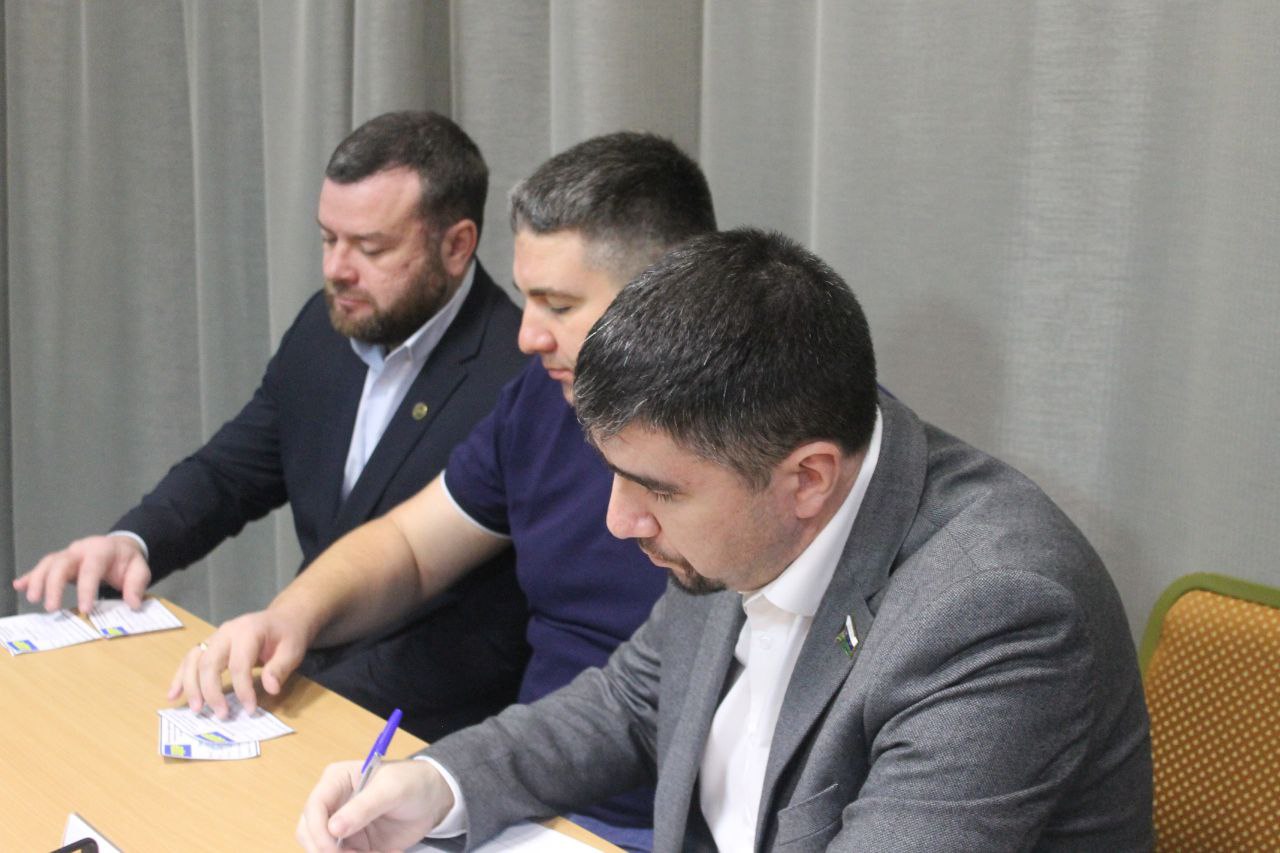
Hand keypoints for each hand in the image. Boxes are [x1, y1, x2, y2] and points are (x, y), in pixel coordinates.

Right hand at [14, 534, 151, 613]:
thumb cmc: (127, 561)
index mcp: (101, 550)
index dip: (87, 588)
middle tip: (51, 608)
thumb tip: (133, 604)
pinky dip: (30, 576)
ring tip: (33, 599)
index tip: (86, 609)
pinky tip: (19, 585)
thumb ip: (136, 585)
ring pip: (47, 563)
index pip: (91, 568)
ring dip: (38, 581)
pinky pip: (41, 566)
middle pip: (61, 563)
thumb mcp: (139, 569)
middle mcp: (80, 549)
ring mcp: (67, 554)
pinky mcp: (58, 561)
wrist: (118, 547)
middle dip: (54, 585)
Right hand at [167, 609, 307, 716]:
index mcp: (248, 631)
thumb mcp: (293, 650)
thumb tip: (270, 689)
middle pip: (209, 662)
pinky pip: (190, 659)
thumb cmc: (288, 635)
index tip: (250, 710)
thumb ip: (280, 668)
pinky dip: (180, 677)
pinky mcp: (210, 644)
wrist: (283, 618)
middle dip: (211, 691)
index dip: (242, 689)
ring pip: (194, 660)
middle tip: (220, 715)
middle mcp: (227, 631)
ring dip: (191, 686)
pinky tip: (173, 694)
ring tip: (195, 709)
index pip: (239, 664)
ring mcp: (215, 636)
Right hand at [296, 759, 454, 850]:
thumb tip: (333, 828)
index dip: (317, 831)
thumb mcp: (392, 789)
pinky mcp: (353, 844)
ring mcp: (342, 826)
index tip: (332, 849)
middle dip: (325, 850)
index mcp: (336, 780)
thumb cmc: (412, 782)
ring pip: (324, 850)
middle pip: (309, 833)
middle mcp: (333, 804)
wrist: (433, 799)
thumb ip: (364, 807)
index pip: (314, 807)